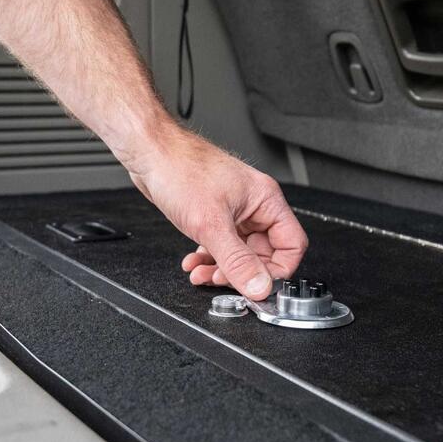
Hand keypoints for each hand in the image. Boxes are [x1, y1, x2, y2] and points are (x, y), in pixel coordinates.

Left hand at [125, 123, 306, 300]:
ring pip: (239, 252)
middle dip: (242, 272)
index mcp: (266, 201)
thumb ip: (237, 260)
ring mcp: (234, 211)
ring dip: (221, 268)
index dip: (278, 270)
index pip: (292, 245)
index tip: (258, 285)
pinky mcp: (215, 216)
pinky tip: (194, 262)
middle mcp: (254, 206)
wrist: (151, 154)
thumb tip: (259, 287)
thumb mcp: (211, 224)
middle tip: (221, 279)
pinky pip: (221, 246)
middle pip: (264, 253)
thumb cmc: (181, 169)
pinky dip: (208, 258)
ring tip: (202, 273)